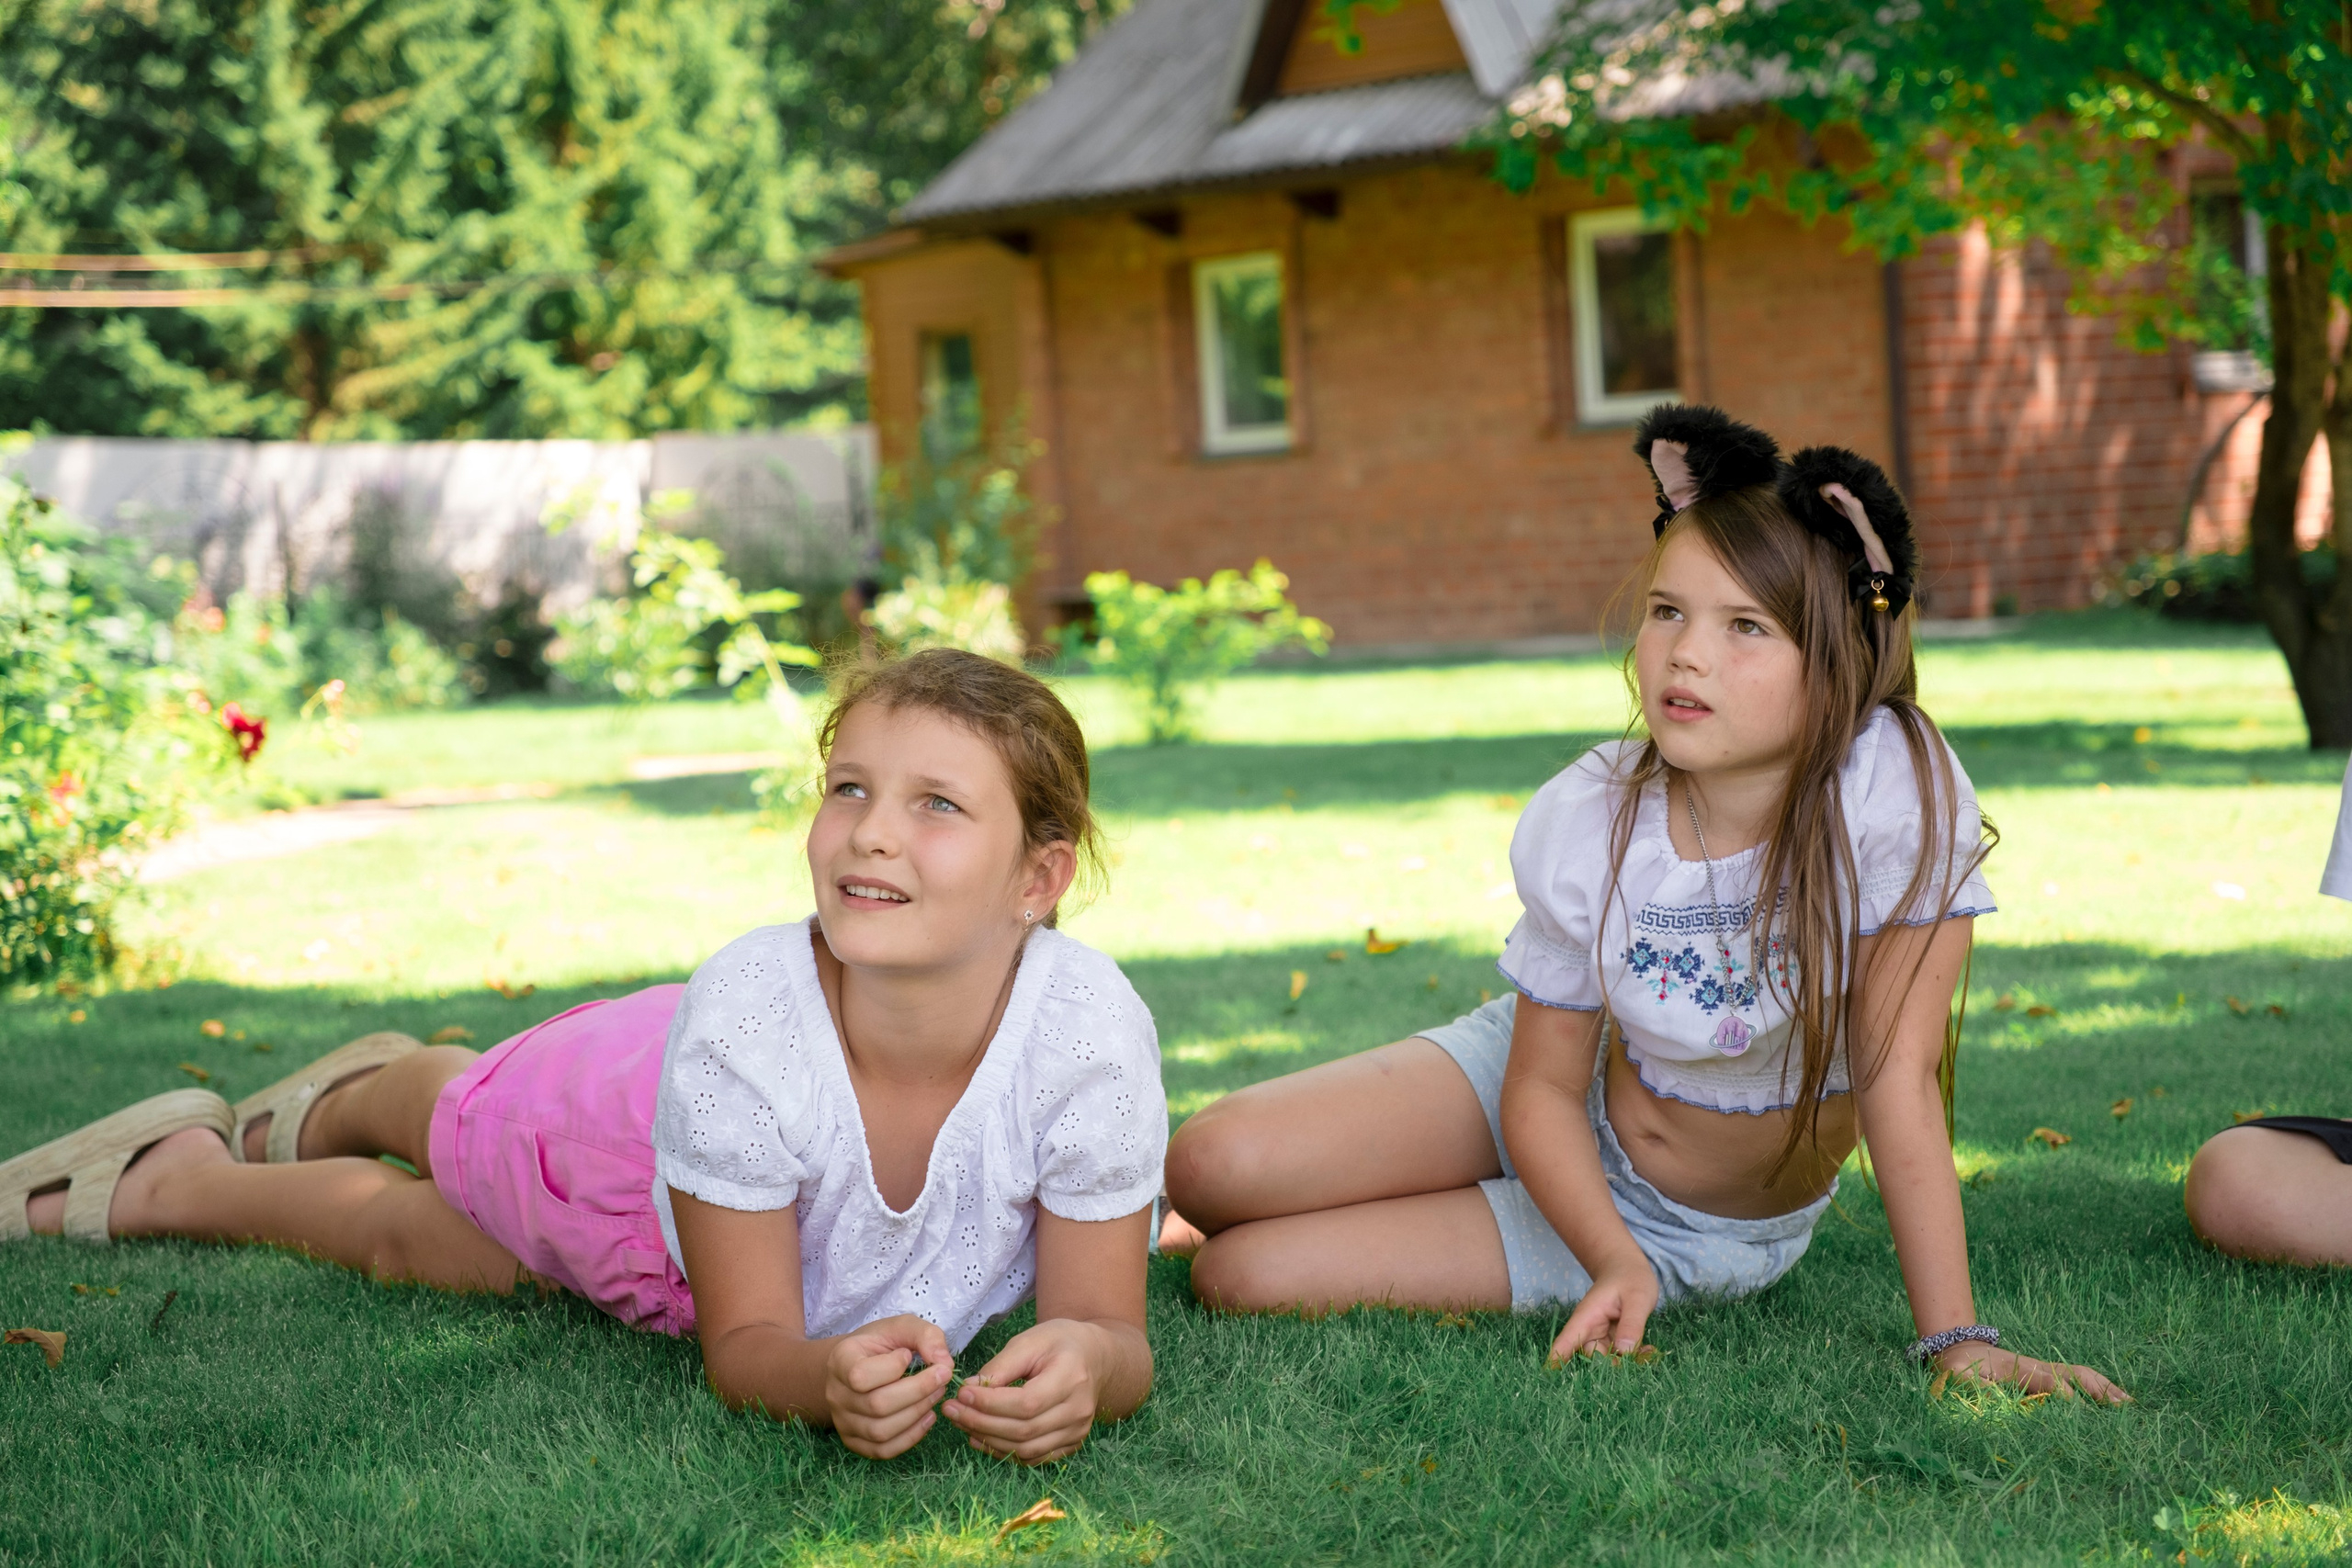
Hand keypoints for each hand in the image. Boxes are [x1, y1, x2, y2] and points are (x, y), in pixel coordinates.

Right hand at [823, 1315, 954, 1458]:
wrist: (859, 1365)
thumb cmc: (881, 1345)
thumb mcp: (901, 1327)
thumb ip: (925, 1336)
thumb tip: (944, 1363)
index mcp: (840, 1361)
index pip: (860, 1376)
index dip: (892, 1368)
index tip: (908, 1355)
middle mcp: (836, 1395)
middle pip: (876, 1406)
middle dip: (918, 1392)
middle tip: (942, 1377)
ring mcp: (843, 1422)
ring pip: (880, 1432)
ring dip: (917, 1414)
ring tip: (936, 1396)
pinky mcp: (854, 1441)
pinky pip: (882, 1450)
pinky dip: (910, 1438)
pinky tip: (927, 1417)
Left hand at [941, 1318, 1104, 1463]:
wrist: (1096, 1358)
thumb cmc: (1060, 1343)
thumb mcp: (1030, 1340)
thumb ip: (1001, 1366)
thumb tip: (969, 1389)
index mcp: (1072, 1377)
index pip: (1026, 1403)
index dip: (989, 1404)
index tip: (961, 1392)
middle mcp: (1079, 1410)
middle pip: (1023, 1430)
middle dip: (980, 1422)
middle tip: (951, 1409)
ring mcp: (1077, 1431)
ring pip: (1026, 1450)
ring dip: (988, 1440)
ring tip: (962, 1423)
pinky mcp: (1071, 1444)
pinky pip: (1033, 1458)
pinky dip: (1004, 1452)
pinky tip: (981, 1437)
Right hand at [1546, 1259, 1659, 1364]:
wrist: (1628, 1268)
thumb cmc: (1630, 1278)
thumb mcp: (1637, 1298)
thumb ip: (1632, 1324)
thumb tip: (1624, 1352)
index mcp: (1587, 1318)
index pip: (1566, 1342)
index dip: (1558, 1361)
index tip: (1550, 1378)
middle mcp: (1590, 1330)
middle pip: (1592, 1358)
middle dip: (1611, 1365)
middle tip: (1635, 1360)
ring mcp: (1602, 1337)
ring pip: (1608, 1360)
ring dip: (1627, 1362)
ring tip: (1647, 1353)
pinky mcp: (1613, 1340)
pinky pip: (1621, 1356)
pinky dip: (1635, 1356)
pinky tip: (1649, 1350)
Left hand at [1935, 1339, 2130, 1404]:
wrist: (1959, 1348)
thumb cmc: (1958, 1365)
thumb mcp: (1958, 1375)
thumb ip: (1974, 1387)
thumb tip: (1993, 1397)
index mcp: (2020, 1369)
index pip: (2049, 1382)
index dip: (2063, 1396)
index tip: (2079, 1410)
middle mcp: (2039, 1368)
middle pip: (2075, 1374)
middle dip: (2098, 1389)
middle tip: (2124, 1408)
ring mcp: (2046, 1371)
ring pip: (2082, 1376)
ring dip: (2105, 1389)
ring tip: (2130, 1405)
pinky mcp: (2047, 1376)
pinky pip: (2077, 1380)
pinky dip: (2099, 1388)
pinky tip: (2115, 1401)